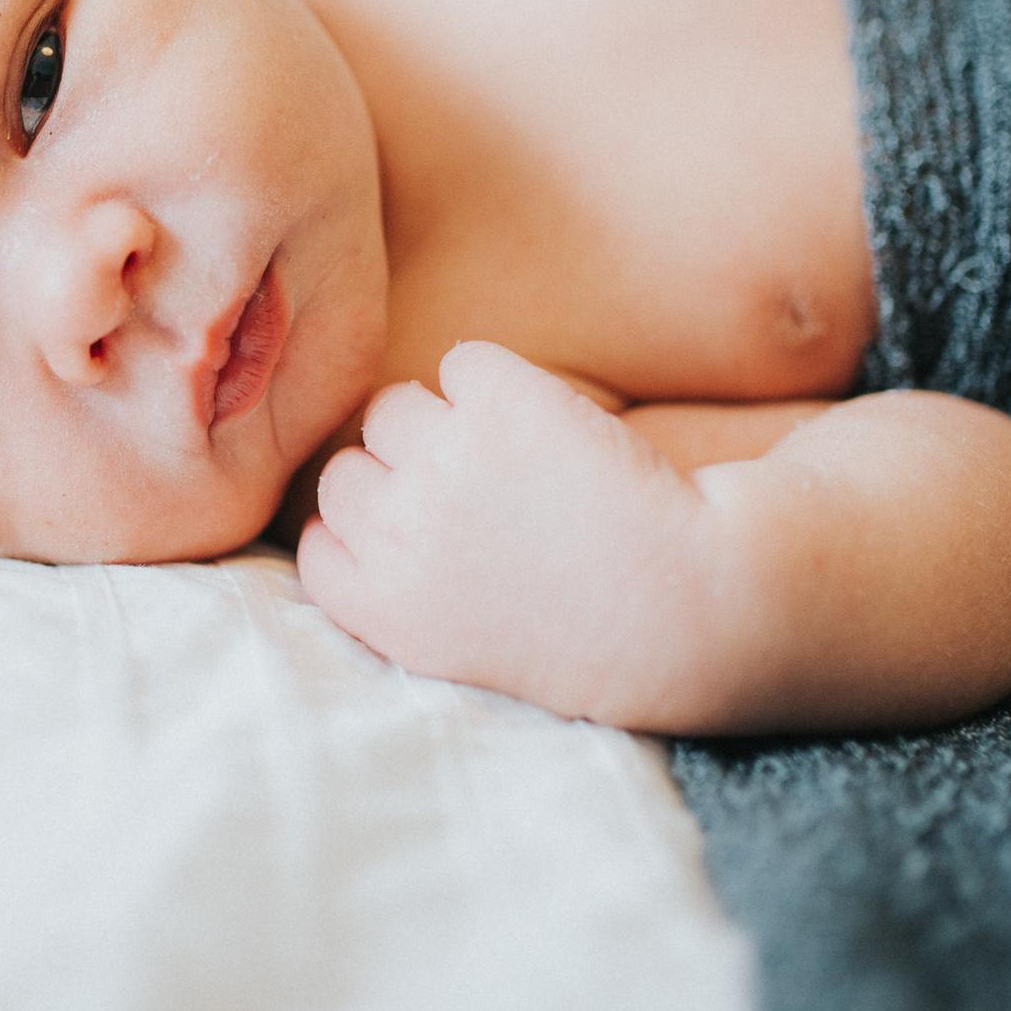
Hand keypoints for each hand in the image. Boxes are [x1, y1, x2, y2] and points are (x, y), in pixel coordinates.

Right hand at [296, 341, 715, 722]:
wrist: (691, 605)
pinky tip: (550, 426)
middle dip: (401, 475)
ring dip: (443, 421)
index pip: (319, 543)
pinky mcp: (498, 400)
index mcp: (380, 605)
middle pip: (346, 470)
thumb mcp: (460, 647)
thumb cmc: (589, 636)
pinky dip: (500, 381)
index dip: (370, 531)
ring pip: (393, 408)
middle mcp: (395, 530)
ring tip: (516, 459)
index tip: (423, 537)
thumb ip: (393, 588)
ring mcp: (442, 458)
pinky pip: (464, 363)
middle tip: (477, 493)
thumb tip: (335, 514)